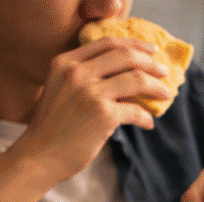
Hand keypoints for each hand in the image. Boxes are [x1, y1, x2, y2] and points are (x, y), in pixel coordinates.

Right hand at [12, 37, 172, 183]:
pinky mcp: (103, 115)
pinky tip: (147, 124)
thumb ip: (87, 78)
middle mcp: (77, 72)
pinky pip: (135, 110)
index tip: (151, 51)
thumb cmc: (52, 128)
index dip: (134, 44)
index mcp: (66, 62)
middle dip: (151, 63)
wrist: (38, 157)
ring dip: (156, 87)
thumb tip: (129, 78)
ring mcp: (90, 93)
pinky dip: (145, 117)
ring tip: (165, 95)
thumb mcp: (62, 91)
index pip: (107, 42)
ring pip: (137, 79)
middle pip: (126, 56)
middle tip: (164, 73)